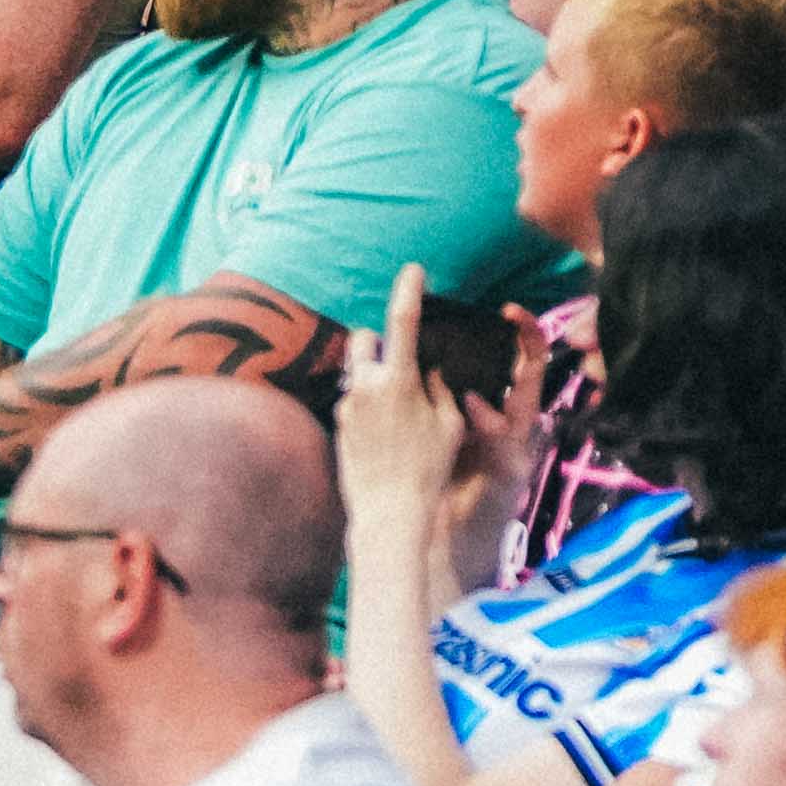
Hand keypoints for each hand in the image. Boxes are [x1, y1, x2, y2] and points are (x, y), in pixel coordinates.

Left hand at [334, 264, 472, 535]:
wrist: (388, 515)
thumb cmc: (426, 472)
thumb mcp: (449, 426)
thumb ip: (439, 390)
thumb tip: (430, 371)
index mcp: (398, 382)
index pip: (403, 322)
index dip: (409, 291)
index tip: (413, 270)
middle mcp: (366, 387)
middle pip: (364, 338)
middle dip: (378, 342)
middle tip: (399, 364)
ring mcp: (347, 407)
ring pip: (356, 373)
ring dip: (372, 377)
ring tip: (395, 410)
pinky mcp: (337, 426)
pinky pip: (351, 402)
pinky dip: (367, 406)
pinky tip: (384, 435)